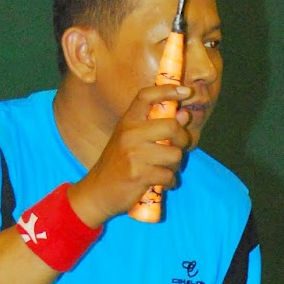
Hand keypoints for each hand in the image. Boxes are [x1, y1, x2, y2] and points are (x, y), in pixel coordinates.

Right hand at [69, 84, 193, 226]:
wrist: (97, 192)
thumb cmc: (117, 166)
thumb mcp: (130, 141)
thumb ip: (155, 128)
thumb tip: (184, 115)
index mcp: (127, 122)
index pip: (147, 96)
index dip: (168, 90)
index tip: (186, 91)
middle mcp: (129, 134)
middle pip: (171, 126)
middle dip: (183, 139)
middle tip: (177, 148)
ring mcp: (134, 154)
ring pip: (174, 154)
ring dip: (175, 165)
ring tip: (164, 169)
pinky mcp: (139, 175)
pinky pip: (169, 176)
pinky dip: (170, 182)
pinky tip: (161, 183)